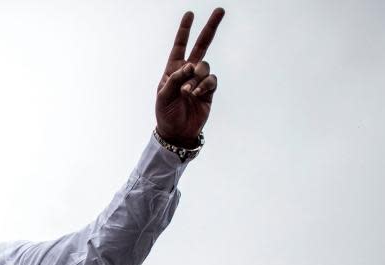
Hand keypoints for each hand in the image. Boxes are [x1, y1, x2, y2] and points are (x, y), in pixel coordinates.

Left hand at [155, 8, 224, 145]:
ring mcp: (200, 80)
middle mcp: (188, 72)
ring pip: (205, 66)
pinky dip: (204, 85)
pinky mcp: (209, 90)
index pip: (179, 46)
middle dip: (210, 28)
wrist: (177, 132)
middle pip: (202, 45)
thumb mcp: (164, 96)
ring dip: (197, 77)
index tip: (190, 14)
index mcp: (173, 70)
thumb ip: (175, 79)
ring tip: (188, 92)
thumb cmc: (166, 113)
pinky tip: (196, 94)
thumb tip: (190, 65)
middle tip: (220, 10)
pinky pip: (211, 80)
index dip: (184, 30)